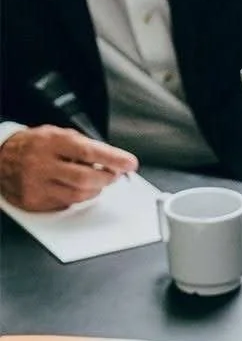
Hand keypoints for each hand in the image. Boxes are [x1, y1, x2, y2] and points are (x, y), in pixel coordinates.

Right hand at [0, 125, 137, 211]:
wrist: (1, 158)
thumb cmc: (35, 146)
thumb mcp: (57, 135)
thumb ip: (84, 146)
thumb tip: (114, 160)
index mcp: (50, 142)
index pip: (88, 151)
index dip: (113, 159)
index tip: (130, 163)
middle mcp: (41, 164)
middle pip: (85, 178)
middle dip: (107, 178)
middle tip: (115, 175)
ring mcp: (37, 185)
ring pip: (79, 195)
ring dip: (95, 190)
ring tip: (96, 181)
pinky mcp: (35, 202)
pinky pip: (67, 204)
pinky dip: (78, 198)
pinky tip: (76, 188)